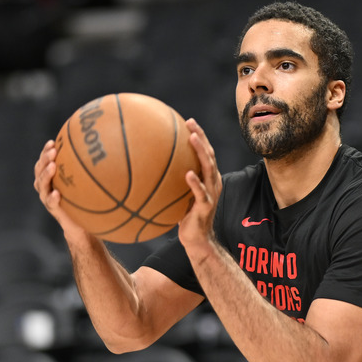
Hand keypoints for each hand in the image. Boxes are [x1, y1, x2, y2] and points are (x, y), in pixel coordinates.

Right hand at [33, 139, 86, 237]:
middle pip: (39, 170)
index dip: (45, 152)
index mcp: (52, 177)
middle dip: (45, 159)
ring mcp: (48, 198)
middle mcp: (46, 186)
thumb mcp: (85, 183)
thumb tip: (103, 150)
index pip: (44, 161)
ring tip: (52, 166)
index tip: (52, 142)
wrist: (81, 224)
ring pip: (42, 185)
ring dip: (46, 175)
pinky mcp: (54, 210)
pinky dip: (52, 198)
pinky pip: (51, 203)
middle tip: (53, 151)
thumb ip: (87, 169)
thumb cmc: (83, 199)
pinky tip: (56, 194)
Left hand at [178, 118, 222, 256]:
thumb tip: (148, 169)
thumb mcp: (178, 196)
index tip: (188, 121)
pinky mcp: (206, 206)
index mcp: (208, 178)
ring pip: (209, 168)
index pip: (205, 152)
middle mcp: (213, 182)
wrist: (197, 240)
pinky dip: (195, 183)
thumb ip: (172, 182)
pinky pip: (201, 192)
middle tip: (190, 123)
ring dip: (201, 152)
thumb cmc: (185, 217)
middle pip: (209, 154)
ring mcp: (211, 193)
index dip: (199, 136)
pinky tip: (188, 174)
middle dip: (201, 137)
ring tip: (192, 138)